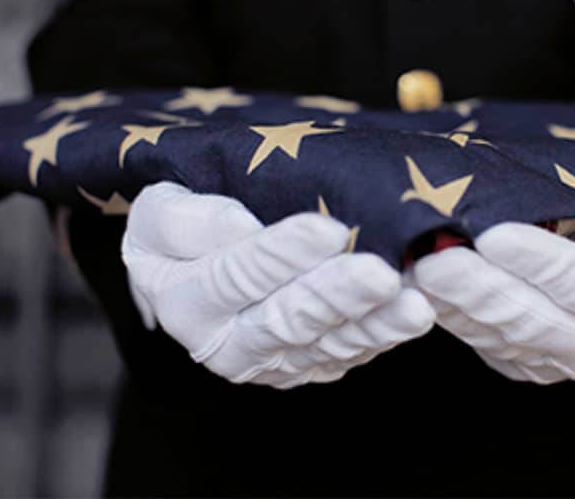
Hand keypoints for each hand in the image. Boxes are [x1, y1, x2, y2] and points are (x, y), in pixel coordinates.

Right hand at [122, 181, 434, 388]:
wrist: (198, 265)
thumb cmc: (185, 227)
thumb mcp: (161, 209)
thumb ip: (187, 219)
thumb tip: (240, 226)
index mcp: (186, 302)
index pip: (237, 274)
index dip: (283, 252)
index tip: (328, 228)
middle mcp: (228, 344)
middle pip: (289, 318)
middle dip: (339, 294)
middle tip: (380, 274)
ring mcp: (275, 361)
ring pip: (329, 341)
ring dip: (374, 323)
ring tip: (412, 303)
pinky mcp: (311, 365)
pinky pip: (351, 352)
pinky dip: (385, 334)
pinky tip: (413, 314)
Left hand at [412, 199, 574, 383]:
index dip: (536, 259)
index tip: (495, 234)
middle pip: (528, 315)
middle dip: (477, 286)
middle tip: (437, 258)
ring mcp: (553, 361)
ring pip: (497, 332)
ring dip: (454, 303)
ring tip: (419, 270)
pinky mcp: (523, 363)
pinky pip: (481, 341)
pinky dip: (450, 315)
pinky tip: (421, 289)